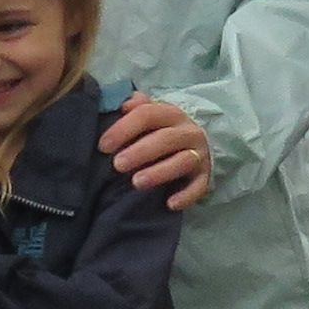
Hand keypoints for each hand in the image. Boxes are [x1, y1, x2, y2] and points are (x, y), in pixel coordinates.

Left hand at [103, 92, 212, 210]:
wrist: (199, 143)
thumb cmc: (162, 130)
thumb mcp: (151, 115)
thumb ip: (136, 108)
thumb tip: (124, 104)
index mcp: (170, 113)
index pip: (147, 115)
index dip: (124, 128)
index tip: (103, 146)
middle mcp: (187, 131)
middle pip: (165, 139)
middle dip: (140, 152)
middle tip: (117, 165)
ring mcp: (199, 154)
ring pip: (183, 161)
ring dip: (159, 172)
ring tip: (137, 183)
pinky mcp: (205, 176)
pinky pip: (199, 186)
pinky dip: (186, 195)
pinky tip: (170, 204)